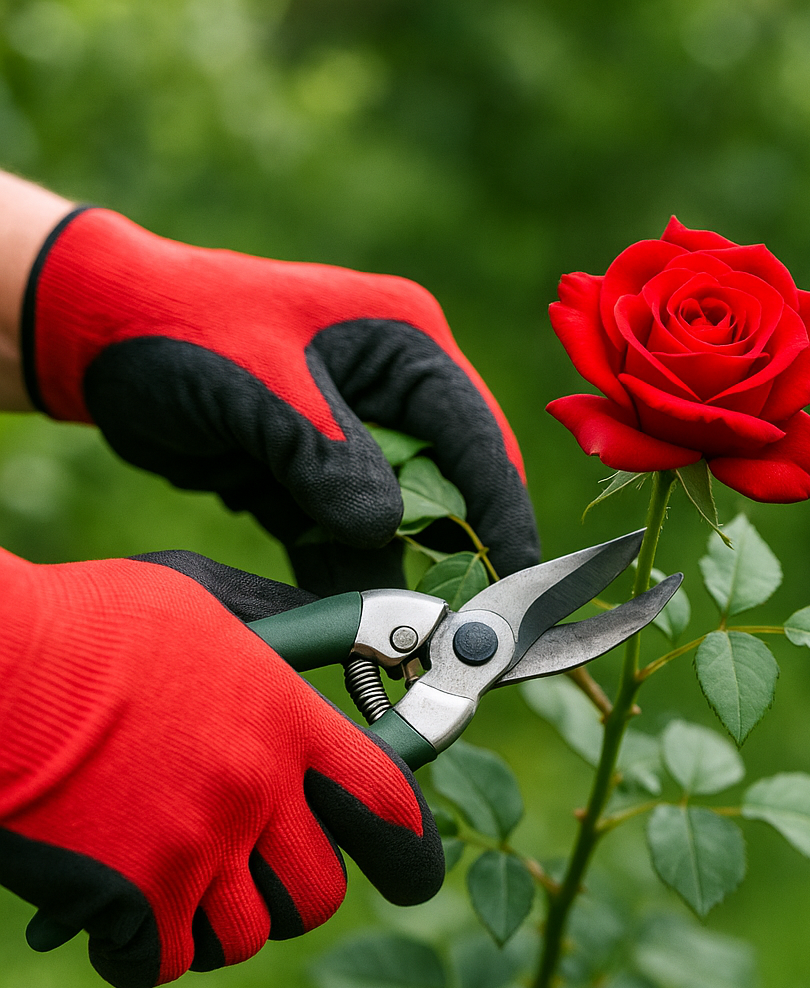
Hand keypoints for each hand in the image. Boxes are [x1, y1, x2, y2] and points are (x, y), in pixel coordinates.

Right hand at [0, 546, 443, 987]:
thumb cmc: (90, 625)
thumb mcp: (200, 600)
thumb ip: (278, 626)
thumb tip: (346, 633)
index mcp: (285, 717)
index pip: (388, 799)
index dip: (410, 839)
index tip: (409, 855)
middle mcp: (257, 787)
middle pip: (322, 889)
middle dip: (297, 889)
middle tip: (264, 869)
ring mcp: (198, 846)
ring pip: (249, 933)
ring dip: (222, 918)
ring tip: (185, 879)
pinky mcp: (134, 897)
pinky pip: (170, 961)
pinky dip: (151, 946)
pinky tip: (124, 904)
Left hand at [22, 208, 539, 593]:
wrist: (96, 340)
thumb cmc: (180, 330)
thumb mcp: (259, 384)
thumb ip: (328, 457)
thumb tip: (385, 533)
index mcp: (406, 344)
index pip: (477, 437)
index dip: (503, 512)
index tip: (520, 581)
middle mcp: (394, 394)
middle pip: (449, 489)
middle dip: (454, 556)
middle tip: (463, 627)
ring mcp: (356, 440)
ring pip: (398, 526)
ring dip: (396, 578)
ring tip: (404, 641)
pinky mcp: (316, 479)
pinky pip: (344, 541)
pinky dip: (343, 580)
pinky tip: (347, 626)